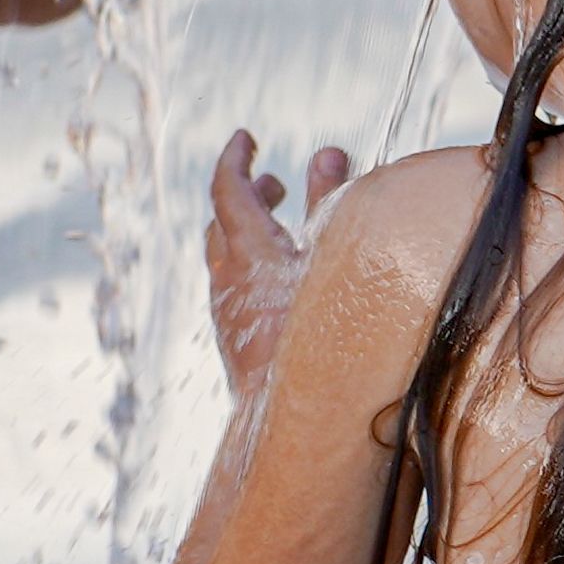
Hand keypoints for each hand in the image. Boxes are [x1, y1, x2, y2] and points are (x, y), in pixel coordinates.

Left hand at [204, 131, 351, 396]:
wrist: (303, 424)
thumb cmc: (330, 335)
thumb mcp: (338, 255)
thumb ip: (333, 202)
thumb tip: (329, 154)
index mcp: (248, 254)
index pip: (227, 190)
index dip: (235, 160)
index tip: (245, 139)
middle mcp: (230, 283)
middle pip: (225, 224)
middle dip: (250, 196)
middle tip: (277, 186)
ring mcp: (231, 317)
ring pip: (230, 261)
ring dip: (254, 236)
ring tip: (287, 229)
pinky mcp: (240, 347)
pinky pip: (241, 293)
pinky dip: (260, 272)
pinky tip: (292, 282)